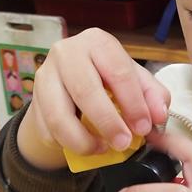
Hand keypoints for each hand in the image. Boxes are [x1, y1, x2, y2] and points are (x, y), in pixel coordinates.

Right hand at [18, 28, 169, 168]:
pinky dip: (67, 145)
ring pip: (59, 115)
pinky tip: (85, 147)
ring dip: (83, 140)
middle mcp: (66, 53)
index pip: (117, 71)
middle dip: (108, 122)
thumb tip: (159, 115)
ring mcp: (45, 76)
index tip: (144, 127)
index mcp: (97, 42)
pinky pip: (48, 130)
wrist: (69, 85)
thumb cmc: (107, 80)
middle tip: (123, 143)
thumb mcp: (135, 81)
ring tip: (103, 149)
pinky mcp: (33, 101)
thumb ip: (152, 95)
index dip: (133, 103)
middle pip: (85, 90)